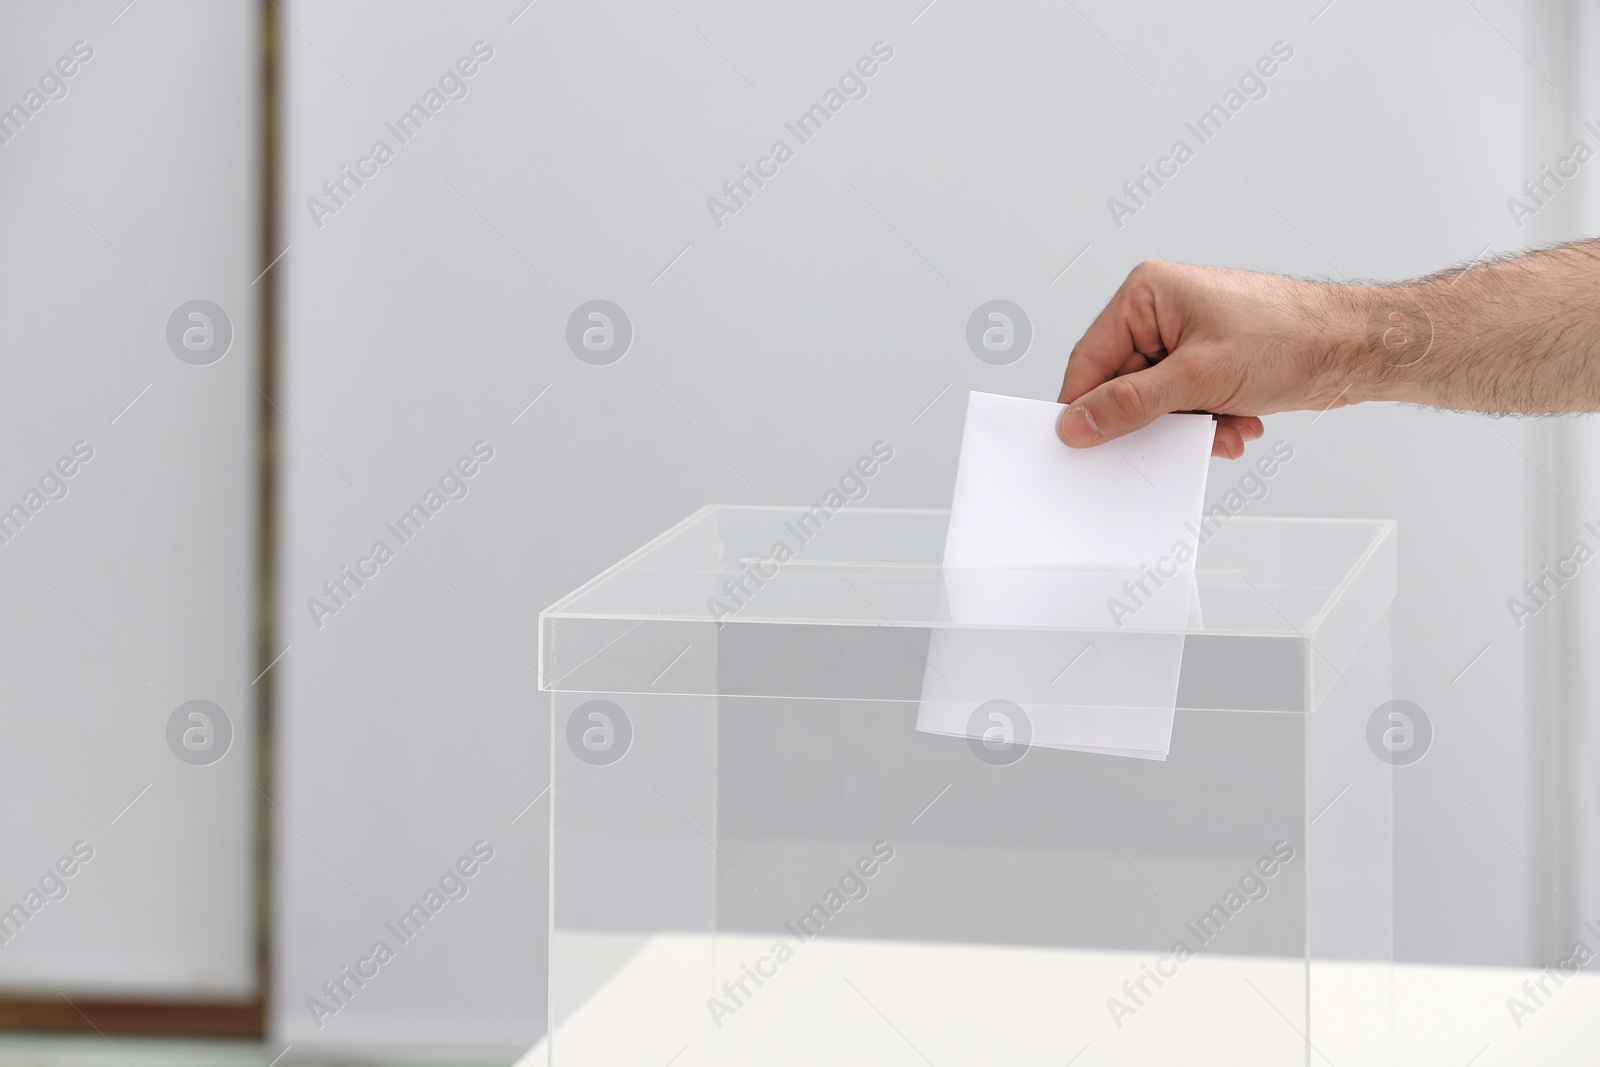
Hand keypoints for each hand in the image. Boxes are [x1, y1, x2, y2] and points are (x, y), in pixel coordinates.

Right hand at [1056, 260, 1364, 457]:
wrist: (1355, 347)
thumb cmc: (1292, 336)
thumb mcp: (1198, 378)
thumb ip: (1130, 405)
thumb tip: (1080, 423)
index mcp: (1147, 295)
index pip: (1090, 360)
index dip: (1085, 407)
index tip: (1081, 444)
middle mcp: (1161, 312)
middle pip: (1123, 386)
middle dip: (1154, 421)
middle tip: (1174, 437)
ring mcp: (1186, 338)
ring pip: (1155, 402)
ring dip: (1186, 426)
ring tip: (1223, 426)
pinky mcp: (1208, 361)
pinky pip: (1183, 404)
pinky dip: (1206, 423)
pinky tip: (1237, 422)